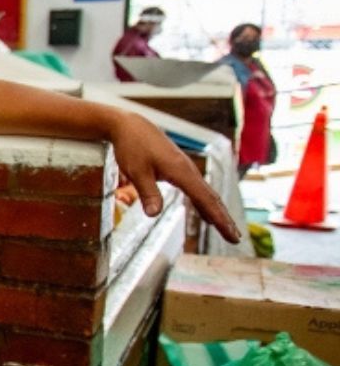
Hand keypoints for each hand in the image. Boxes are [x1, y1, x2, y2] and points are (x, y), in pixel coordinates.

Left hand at [108, 112, 240, 242]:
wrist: (130, 126)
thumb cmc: (132, 147)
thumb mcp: (136, 171)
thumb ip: (147, 192)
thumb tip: (154, 214)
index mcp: (182, 171)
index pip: (205, 199)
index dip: (219, 218)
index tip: (231, 233)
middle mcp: (189, 170)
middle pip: (211, 198)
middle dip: (224, 219)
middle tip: (235, 239)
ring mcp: (186, 170)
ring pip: (206, 194)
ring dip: (217, 212)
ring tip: (227, 230)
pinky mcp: (179, 170)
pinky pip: (197, 190)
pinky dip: (205, 204)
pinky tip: (207, 215)